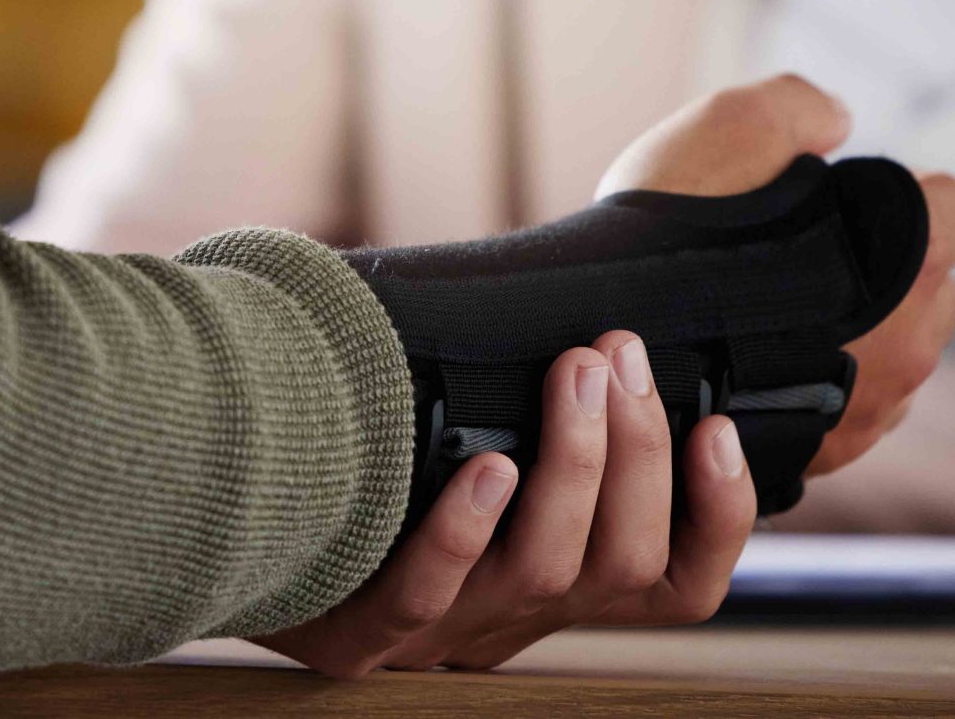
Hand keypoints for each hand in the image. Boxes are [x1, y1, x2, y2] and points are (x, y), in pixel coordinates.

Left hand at [255, 332, 756, 676]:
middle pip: (622, 564)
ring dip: (573, 465)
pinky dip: (463, 531)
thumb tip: (613, 317)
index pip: (680, 583)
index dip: (720, 517)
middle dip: (638, 453)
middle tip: (618, 354)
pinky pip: (423, 595)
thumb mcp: (474, 454)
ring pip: (543, 574)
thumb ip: (541, 409)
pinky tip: (486, 467)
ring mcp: (438, 635)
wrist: (234, 542)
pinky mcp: (355, 637)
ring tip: (576, 375)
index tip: (716, 426)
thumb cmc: (373, 479)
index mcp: (557, 583)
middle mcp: (513, 618)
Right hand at [592, 74, 954, 479]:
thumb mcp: (730, 124)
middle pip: (932, 290)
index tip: (847, 194)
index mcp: (909, 259)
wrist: (598, 349)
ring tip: (767, 314)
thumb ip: (800, 106)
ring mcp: (873, 410)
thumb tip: (836, 119)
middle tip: (796, 254)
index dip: (909, 193)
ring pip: (895, 357)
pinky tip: (755, 364)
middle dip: (885, 270)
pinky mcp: (828, 455)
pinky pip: (850, 411)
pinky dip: (818, 385)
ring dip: (857, 333)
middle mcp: (912, 344)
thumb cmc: (666, 239)